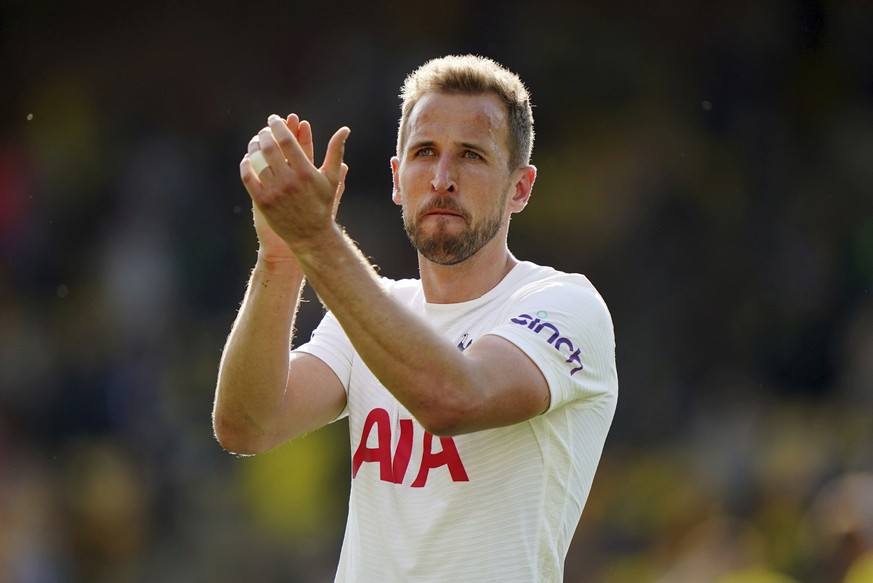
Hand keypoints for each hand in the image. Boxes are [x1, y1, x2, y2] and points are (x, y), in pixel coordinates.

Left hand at [240, 114, 349, 257]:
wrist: (311, 235)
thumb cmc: (323, 203)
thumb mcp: (331, 178)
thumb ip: (336, 151)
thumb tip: (345, 129)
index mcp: (306, 172)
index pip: (287, 140)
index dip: (278, 125)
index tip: (274, 119)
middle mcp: (289, 181)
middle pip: (269, 148)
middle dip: (264, 134)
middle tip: (264, 130)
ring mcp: (274, 192)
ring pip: (256, 161)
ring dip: (253, 147)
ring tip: (256, 142)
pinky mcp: (262, 202)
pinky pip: (248, 177)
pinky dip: (245, 165)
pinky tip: (248, 159)